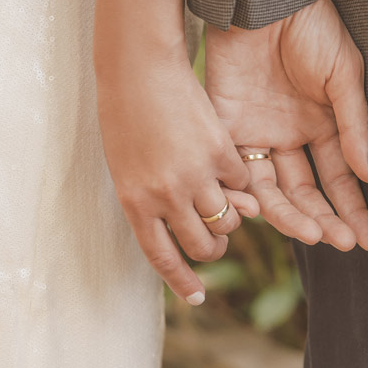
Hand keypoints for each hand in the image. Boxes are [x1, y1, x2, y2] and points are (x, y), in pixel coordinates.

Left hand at [94, 46, 257, 304]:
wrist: (138, 69)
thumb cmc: (125, 115)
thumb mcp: (129, 166)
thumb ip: (157, 199)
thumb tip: (202, 222)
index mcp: (136, 202)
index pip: (163, 257)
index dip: (182, 281)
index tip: (197, 297)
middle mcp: (166, 196)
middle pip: (203, 244)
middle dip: (214, 246)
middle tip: (217, 236)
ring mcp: (196, 175)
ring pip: (229, 219)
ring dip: (232, 217)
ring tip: (228, 202)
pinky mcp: (220, 152)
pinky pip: (243, 180)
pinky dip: (240, 178)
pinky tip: (227, 161)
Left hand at [205, 0, 367, 251]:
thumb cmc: (312, 28)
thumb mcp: (344, 76)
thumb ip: (354, 127)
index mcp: (323, 125)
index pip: (339, 179)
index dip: (353, 209)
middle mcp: (292, 136)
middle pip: (307, 191)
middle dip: (326, 219)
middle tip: (342, 243)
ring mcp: (260, 134)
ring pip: (275, 189)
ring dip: (293, 215)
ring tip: (313, 234)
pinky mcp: (228, 127)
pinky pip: (239, 170)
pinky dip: (251, 194)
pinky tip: (268, 214)